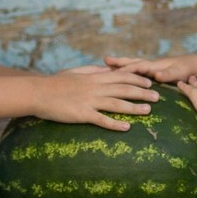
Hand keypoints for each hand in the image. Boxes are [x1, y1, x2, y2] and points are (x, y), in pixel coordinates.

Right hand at [36, 69, 157, 130]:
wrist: (38, 92)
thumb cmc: (55, 83)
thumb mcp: (76, 72)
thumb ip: (93, 71)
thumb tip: (107, 70)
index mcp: (94, 77)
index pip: (121, 76)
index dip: (137, 79)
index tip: (150, 82)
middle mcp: (95, 88)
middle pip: (123, 89)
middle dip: (142, 92)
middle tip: (158, 97)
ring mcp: (89, 101)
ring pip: (116, 104)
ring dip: (134, 107)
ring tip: (149, 111)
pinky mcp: (82, 114)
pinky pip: (101, 120)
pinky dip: (115, 124)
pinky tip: (127, 128)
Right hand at [105, 53, 196, 84]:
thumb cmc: (190, 70)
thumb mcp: (180, 73)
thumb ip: (169, 74)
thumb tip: (157, 75)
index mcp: (155, 65)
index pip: (137, 66)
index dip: (124, 69)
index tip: (111, 71)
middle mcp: (152, 66)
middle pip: (133, 63)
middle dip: (120, 62)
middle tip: (106, 60)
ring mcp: (154, 70)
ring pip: (135, 68)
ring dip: (123, 68)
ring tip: (110, 68)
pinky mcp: (157, 76)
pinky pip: (140, 74)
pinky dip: (130, 75)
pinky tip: (124, 81)